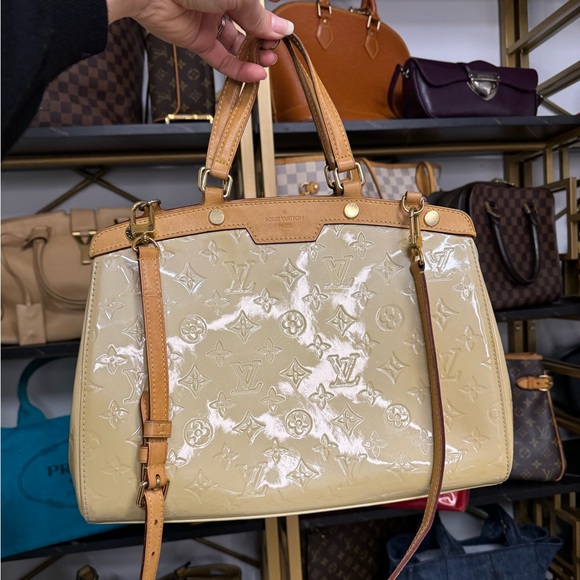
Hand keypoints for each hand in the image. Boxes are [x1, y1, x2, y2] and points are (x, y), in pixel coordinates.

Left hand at [107, 0, 292, 81]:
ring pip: (236, 44)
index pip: (257, 6)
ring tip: (268, 62)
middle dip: (264, 40)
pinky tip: (255, 74)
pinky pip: (222, 58)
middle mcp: (221, 1)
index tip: (283, 34)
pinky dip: (239, 69)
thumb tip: (283, 29)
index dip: (271, 21)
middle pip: (249, 25)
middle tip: (274, 50)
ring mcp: (209, 21)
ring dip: (254, 56)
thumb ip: (259, 18)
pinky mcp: (197, 41)